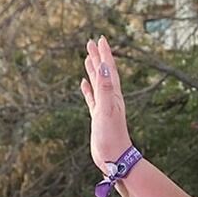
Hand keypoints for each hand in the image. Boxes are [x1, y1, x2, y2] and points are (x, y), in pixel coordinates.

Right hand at [81, 37, 133, 170]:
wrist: (114, 158)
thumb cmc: (112, 136)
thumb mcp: (107, 109)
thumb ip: (105, 88)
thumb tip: (105, 67)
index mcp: (114, 95)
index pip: (109, 70)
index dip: (105, 54)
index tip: (100, 38)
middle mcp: (110, 99)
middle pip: (104, 73)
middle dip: (98, 57)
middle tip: (91, 42)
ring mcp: (104, 107)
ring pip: (97, 83)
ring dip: (93, 70)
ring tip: (87, 57)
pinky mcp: (98, 116)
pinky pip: (92, 98)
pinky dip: (88, 89)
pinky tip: (84, 84)